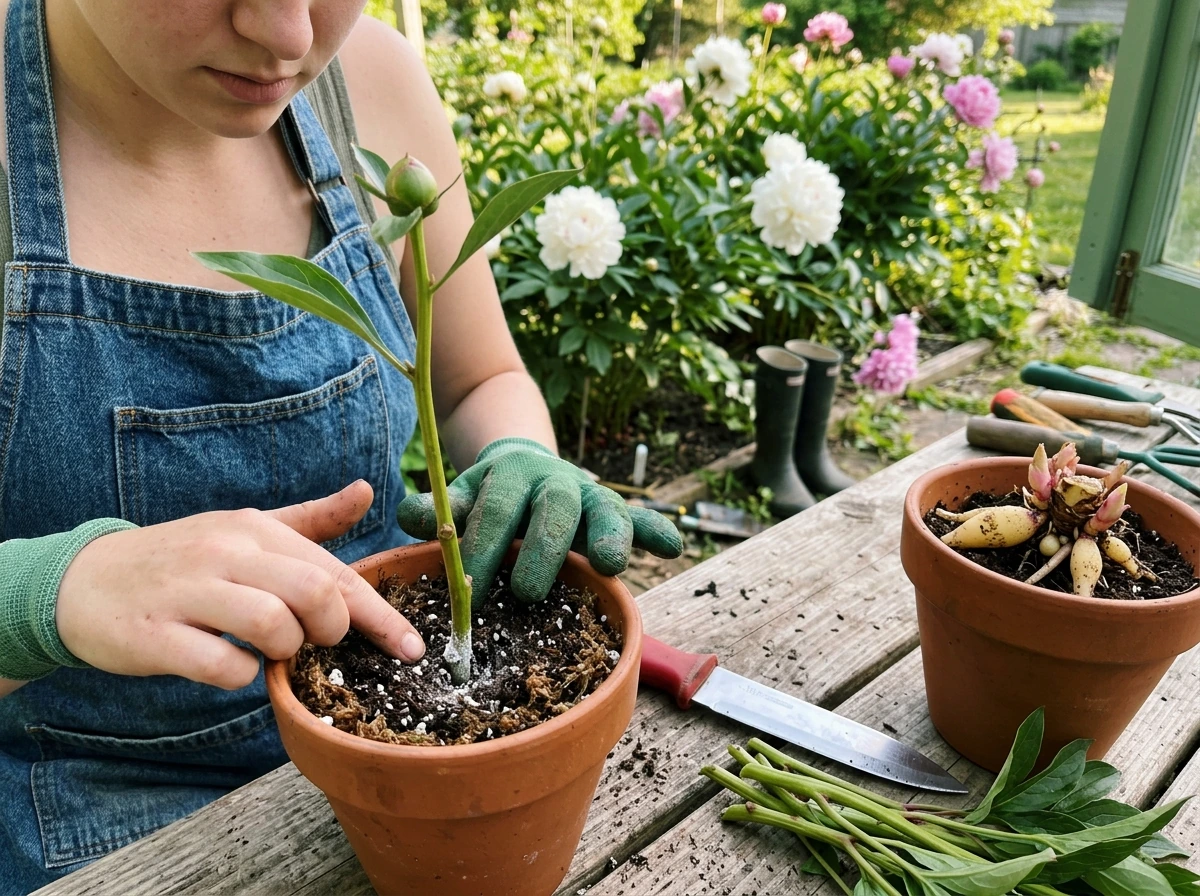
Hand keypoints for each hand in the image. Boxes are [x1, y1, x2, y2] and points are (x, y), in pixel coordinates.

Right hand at [55, 481, 424, 689]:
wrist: (83, 581)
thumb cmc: (183, 559)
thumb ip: (310, 520)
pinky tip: (230, 666)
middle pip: (313, 594)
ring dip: (285, 651)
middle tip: (318, 642)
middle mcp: (225, 553)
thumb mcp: (245, 529)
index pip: (334, 573)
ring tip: (271, 650)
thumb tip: (366, 491)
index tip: (412, 649)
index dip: (380, 616)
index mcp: (255, 530)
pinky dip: (238, 674)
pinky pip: (220, 664)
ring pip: (272, 626)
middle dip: (332, 630)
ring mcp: (189, 592)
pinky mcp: (156, 635)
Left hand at [396, 438, 682, 603]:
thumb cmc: (488, 497)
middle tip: (528, 592)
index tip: (469, 589)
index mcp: (509, 475)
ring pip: (604, 510)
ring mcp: (588, 495)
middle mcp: (553, 481)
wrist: (524, 466)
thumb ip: (437, 509)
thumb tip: (408, 515)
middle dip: (543, 549)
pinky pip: (640, 519)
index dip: (482, 546)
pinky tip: (671, 548)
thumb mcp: (460, 497)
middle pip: (552, 510)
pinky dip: (655, 531)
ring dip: (610, 535)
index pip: (495, 509)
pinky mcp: (615, 511)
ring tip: (610, 563)